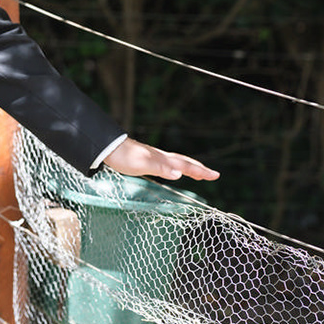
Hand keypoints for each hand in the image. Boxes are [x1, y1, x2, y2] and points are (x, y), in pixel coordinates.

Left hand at [103, 138, 218, 181]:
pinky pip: (169, 164)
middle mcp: (161, 157)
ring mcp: (155, 157)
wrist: (108, 148)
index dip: (201, 171)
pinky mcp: (147, 159)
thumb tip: (179, 174)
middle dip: (199, 169)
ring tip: (197, 174)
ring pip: (177, 162)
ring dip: (189, 168)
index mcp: (163, 159)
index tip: (215, 176)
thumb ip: (161, 169)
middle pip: (185, 162)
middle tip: (212, 175)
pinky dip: (177, 168)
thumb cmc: (124, 157)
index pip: (186, 166)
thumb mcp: (142, 165)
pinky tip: (172, 171)